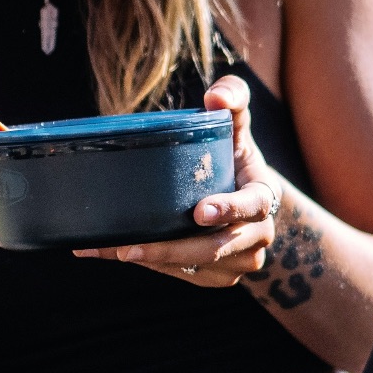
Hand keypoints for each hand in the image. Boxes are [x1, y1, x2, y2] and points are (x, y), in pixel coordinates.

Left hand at [73, 75, 284, 286]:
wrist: (248, 201)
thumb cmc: (235, 158)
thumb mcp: (238, 127)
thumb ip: (233, 100)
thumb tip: (216, 95)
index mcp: (265, 197)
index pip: (253, 206)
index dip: (229, 210)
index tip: (198, 211)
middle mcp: (258, 236)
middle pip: (214, 248)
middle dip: (170, 250)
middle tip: (129, 248)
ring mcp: (239, 262)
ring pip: (194, 267)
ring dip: (151, 261)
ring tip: (107, 249)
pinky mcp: (217, 277)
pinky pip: (182, 275)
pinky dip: (149, 267)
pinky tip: (112, 253)